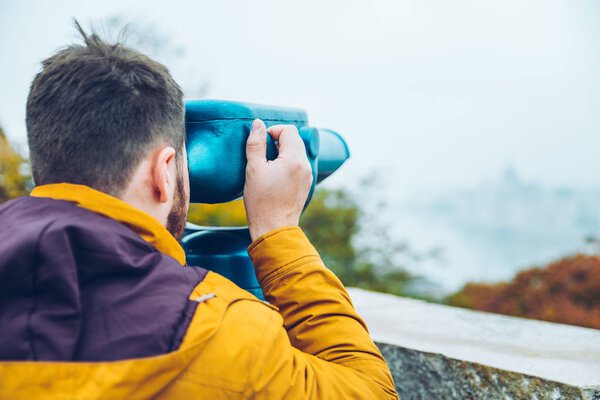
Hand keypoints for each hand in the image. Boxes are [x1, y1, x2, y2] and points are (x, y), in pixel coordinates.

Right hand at [243, 119, 312, 240]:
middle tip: (262, 156)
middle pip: (294, 140)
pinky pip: (298, 165)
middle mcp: (305, 166)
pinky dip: (287, 164)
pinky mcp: (305, 185)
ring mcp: (307, 176)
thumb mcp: (253, 169)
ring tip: (267, 168)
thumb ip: (256, 143)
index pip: (288, 130)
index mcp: (294, 159)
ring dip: (282, 153)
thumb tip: (258, 123)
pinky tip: (274, 177)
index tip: (261, 145)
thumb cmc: (261, 201)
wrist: (274, 229)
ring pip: (296, 153)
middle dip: (277, 142)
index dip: (272, 132)